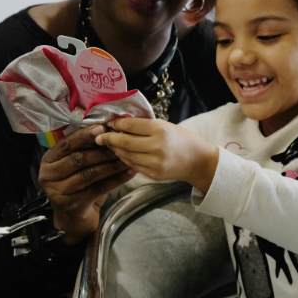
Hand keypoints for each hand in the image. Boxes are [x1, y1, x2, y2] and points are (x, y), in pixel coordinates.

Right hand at [38, 125, 134, 244]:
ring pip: (90, 173)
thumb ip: (84, 149)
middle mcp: (49, 175)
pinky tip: (128, 173)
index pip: (67, 144)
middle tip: (121, 143)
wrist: (73, 219)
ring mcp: (59, 191)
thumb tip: (108, 130)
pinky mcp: (73, 205)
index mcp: (49, 160)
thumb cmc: (77, 186)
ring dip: (111, 164)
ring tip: (127, 157)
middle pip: (79, 158)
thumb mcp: (75, 166)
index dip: (85, 135)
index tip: (103, 127)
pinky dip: (116, 179)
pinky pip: (99, 188)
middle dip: (102, 150)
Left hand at [94, 118, 218, 193]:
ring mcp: (155, 162)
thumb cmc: (182, 139)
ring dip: (115, 149)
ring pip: (126, 155)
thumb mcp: (166, 125)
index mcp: (160, 129)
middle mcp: (157, 146)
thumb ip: (145, 125)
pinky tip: (121, 154)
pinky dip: (124, 159)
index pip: (130, 125)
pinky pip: (132, 165)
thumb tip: (121, 123)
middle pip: (124, 142)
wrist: (198, 161)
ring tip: (109, 145)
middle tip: (99, 136)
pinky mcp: (153, 174)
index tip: (108, 123)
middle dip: (109, 139)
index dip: (116, 124)